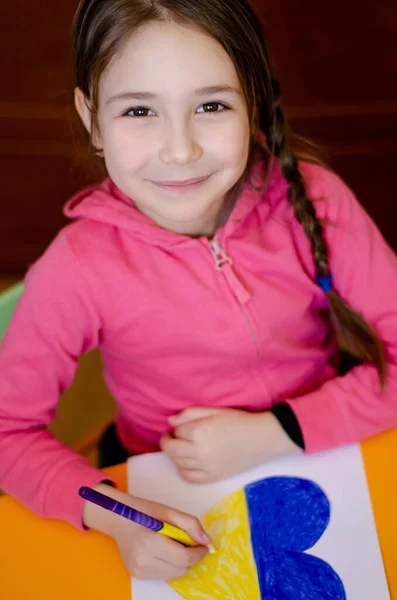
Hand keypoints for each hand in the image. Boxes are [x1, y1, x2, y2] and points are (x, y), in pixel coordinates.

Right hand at [83, 484, 209, 579]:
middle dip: (190, 557)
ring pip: (173, 575)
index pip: (183, 557)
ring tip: (174, 545)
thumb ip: (190, 524)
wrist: (117, 518)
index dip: (198, 553)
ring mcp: (138, 571)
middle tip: (189, 542)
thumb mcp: (168, 511)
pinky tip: (164, 551)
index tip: (204, 546)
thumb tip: (206, 541)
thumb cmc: (143, 511)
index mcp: (149, 543)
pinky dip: (170, 566)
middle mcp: (142, 561)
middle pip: (180, 569)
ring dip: (180, 563)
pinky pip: (163, 575)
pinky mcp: (137, 575)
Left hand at [161, 407, 300, 482]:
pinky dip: (182, 470)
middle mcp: (199, 451)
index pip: (176, 431)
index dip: (177, 428)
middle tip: (171, 437)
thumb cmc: (238, 421)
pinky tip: (186, 463)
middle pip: (171, 450)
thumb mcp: (214, 410)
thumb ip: (190, 414)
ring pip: (178, 463)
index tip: (181, 426)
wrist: (261, 438)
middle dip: (167, 442)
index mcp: (199, 431)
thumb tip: (170, 422)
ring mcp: (205, 466)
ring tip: (182, 448)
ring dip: (175, 455)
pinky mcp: (213, 477)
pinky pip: (189, 477)